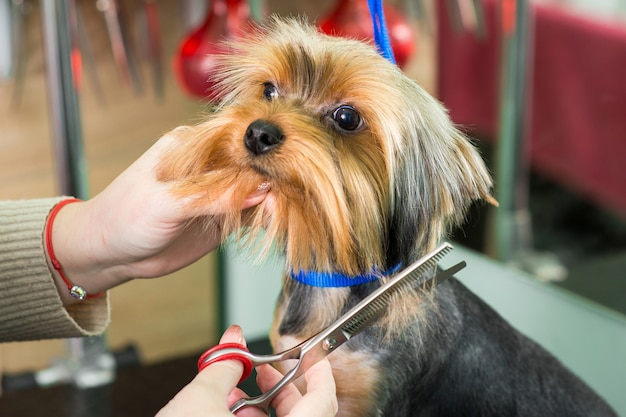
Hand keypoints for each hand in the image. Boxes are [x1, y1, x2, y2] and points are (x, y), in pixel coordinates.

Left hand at [49, 129, 268, 301]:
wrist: (109, 254)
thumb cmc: (123, 217)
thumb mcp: (167, 203)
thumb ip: (213, 196)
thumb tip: (258, 190)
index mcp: (194, 146)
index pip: (238, 142)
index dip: (262, 153)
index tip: (285, 165)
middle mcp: (210, 165)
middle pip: (253, 166)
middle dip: (273, 177)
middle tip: (287, 192)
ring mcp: (218, 192)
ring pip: (257, 191)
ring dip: (272, 199)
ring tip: (284, 208)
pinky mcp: (223, 218)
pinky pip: (251, 215)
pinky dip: (266, 218)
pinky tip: (274, 220)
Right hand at [156, 325, 337, 416]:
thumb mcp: (201, 398)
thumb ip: (225, 364)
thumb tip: (233, 341)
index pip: (322, 400)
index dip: (318, 370)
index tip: (311, 353)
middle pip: (302, 412)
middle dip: (280, 385)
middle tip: (265, 367)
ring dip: (260, 405)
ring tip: (235, 392)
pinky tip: (226, 412)